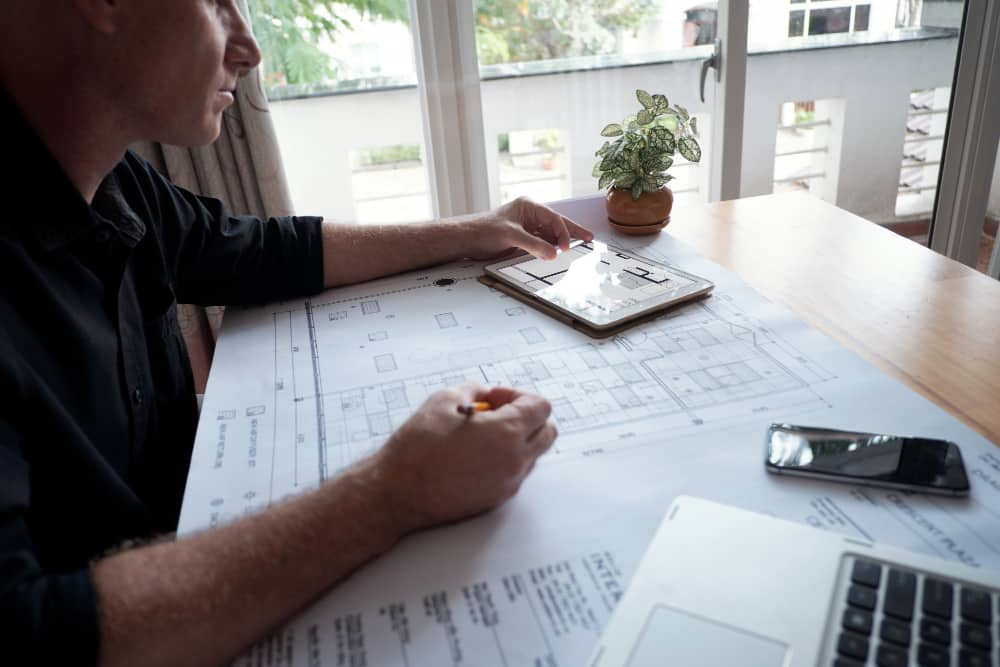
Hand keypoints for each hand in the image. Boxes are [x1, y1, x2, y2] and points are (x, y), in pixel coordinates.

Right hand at [369, 382, 556, 533]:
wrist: (398, 493)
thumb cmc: (417, 448)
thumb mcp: (443, 400)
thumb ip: (473, 390)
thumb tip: (484, 394)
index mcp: (507, 433)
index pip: (541, 407)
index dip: (518, 396)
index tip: (494, 398)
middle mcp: (515, 461)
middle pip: (547, 432)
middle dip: (527, 417)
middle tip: (496, 413)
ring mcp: (508, 483)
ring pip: (532, 454)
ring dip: (517, 439)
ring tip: (481, 434)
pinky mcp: (497, 499)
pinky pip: (514, 473)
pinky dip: (504, 459)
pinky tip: (474, 455)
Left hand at [467, 196, 593, 260]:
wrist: (466, 239)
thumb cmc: (483, 230)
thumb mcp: (510, 236)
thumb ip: (533, 245)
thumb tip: (553, 254)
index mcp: (529, 206)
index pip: (553, 219)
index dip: (562, 233)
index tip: (566, 248)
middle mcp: (530, 215)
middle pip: (556, 224)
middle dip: (572, 232)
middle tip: (589, 238)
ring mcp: (528, 227)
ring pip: (550, 234)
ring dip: (562, 241)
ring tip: (580, 247)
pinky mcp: (524, 239)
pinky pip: (542, 243)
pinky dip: (551, 248)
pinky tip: (560, 253)